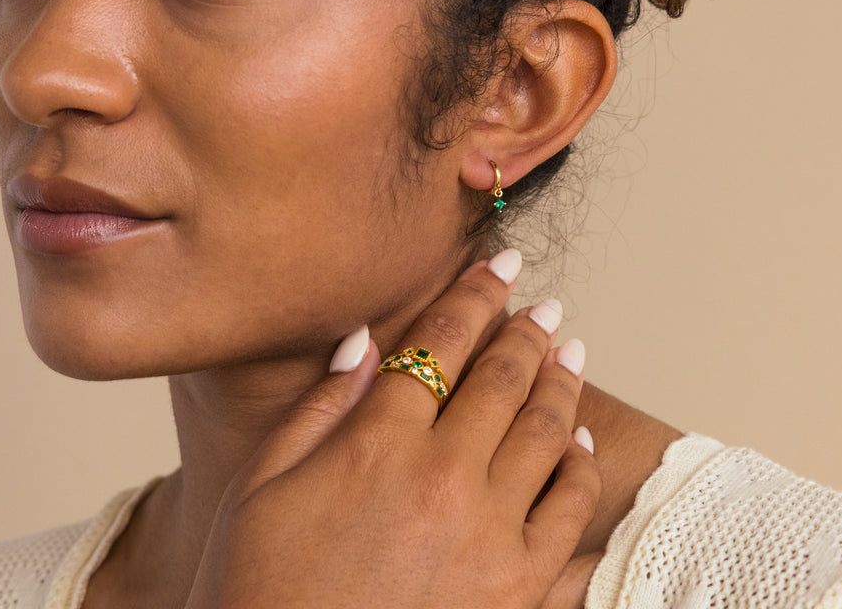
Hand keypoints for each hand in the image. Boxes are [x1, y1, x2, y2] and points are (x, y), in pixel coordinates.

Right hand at [185, 251, 599, 608]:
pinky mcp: (516, 592)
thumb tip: (365, 341)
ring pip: (544, 436)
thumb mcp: (264, 486)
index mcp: (377, 445)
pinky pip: (568, 516)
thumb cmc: (261, 588)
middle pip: (500, 380)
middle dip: (525, 331)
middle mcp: (442, 480)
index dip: (473, 295)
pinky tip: (579, 445)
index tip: (499, 265)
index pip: (439, 345)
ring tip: (568, 353)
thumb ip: (320, 407)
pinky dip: (580, 471)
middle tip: (542, 305)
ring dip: (560, 386)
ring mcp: (487, 538)